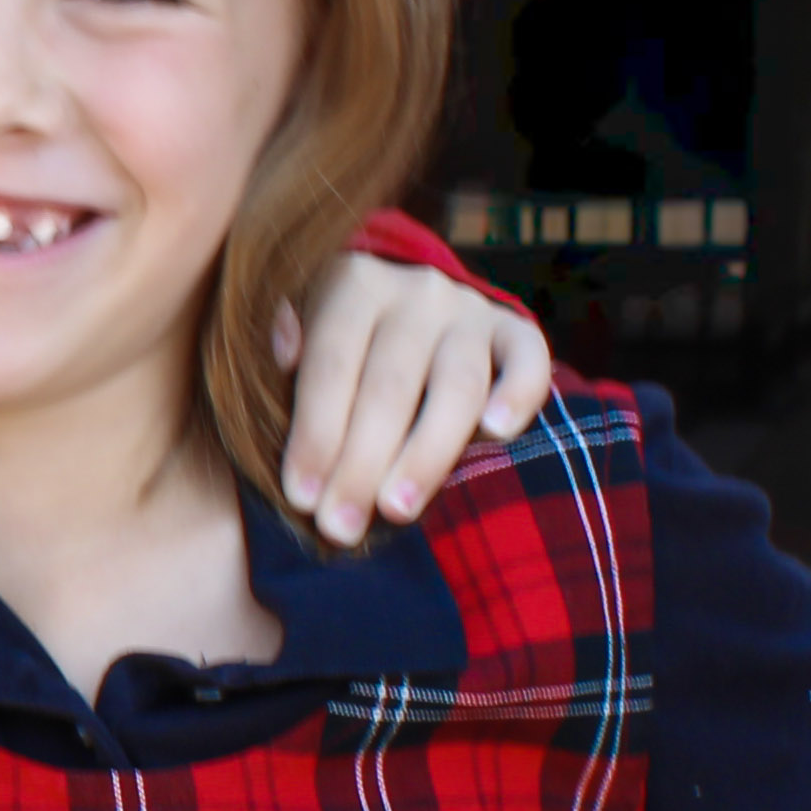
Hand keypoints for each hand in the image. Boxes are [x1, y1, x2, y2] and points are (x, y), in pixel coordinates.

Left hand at [274, 258, 553, 543]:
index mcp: (353, 285)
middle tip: (340, 525)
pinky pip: (529, 360)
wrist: (404, 307)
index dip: (315, 434)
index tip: (300, 497)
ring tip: (397, 510)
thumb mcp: (297, 331)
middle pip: (389, 386)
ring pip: (456, 386)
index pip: (330, 366)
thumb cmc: (337, 344)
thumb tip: (281, 353)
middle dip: (361, 464)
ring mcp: (469, 309)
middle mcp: (415, 291)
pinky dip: (519, 394)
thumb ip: (285, 346)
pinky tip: (498, 434)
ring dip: (426, 454)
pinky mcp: (513, 330)